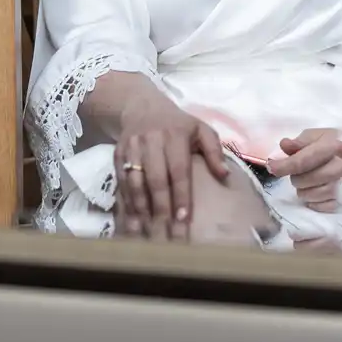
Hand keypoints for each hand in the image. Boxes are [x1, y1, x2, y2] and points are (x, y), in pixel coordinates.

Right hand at [113, 94, 229, 240]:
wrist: (141, 106)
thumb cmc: (178, 124)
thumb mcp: (201, 129)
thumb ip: (214, 151)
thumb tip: (224, 176)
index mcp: (175, 135)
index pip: (178, 170)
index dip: (180, 195)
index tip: (184, 219)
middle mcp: (151, 141)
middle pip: (155, 180)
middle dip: (161, 210)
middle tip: (167, 235)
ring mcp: (132, 149)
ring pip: (135, 184)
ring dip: (141, 211)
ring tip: (147, 234)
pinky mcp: (117, 155)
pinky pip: (121, 183)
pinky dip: (126, 204)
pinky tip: (132, 221)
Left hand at [267, 128, 341, 212]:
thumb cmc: (339, 144)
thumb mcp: (321, 136)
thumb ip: (302, 142)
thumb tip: (284, 145)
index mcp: (338, 144)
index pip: (308, 157)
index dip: (287, 164)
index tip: (273, 167)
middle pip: (316, 177)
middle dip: (301, 180)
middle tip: (297, 178)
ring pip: (324, 193)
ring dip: (309, 193)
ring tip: (309, 186)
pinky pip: (331, 206)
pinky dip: (319, 203)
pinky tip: (319, 196)